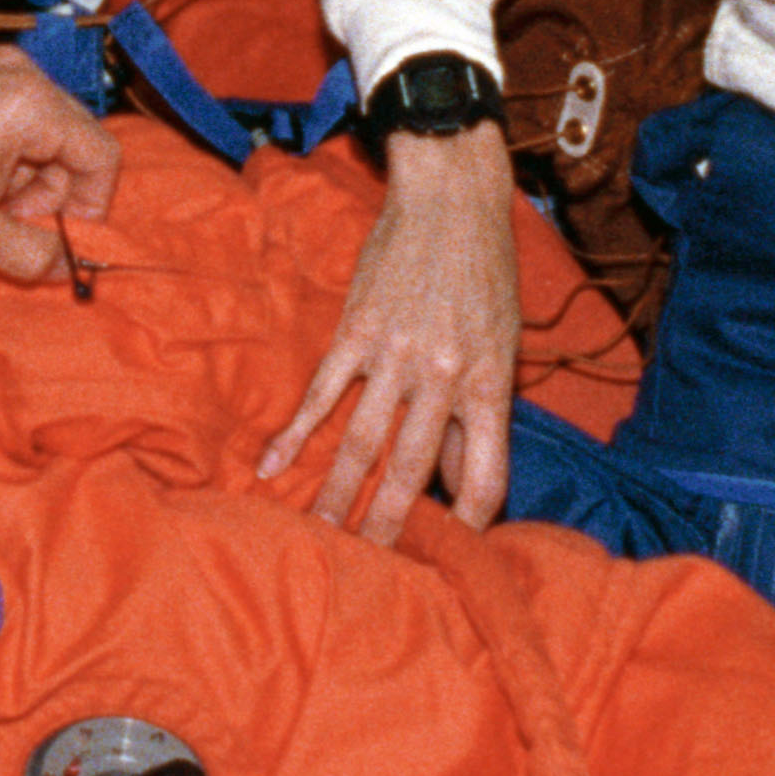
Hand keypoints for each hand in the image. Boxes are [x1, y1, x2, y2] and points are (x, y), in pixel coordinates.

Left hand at [0, 44, 118, 278]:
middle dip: (48, 194)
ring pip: (40, 131)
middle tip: (3, 222)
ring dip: (21, 176)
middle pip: (72, 142)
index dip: (88, 206)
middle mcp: (20, 73)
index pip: (101, 156)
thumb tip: (68, 267)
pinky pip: (9, 115)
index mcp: (31, 104)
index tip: (55, 236)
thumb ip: (31, 254)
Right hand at [256, 127, 518, 544]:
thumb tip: (459, 480)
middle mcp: (441, 377)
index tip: (455, 557)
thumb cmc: (485, 273)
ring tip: (321, 539)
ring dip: (337, 497)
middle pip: (413, 473)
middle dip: (393, 531)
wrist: (451, 199)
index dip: (472, 524)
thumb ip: (479, 412)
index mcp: (487, 383)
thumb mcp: (503, 344)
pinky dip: (295, 433)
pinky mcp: (354, 332)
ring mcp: (393, 355)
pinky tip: (271, 466)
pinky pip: (321, 395)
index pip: (485, 477)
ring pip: (361, 444)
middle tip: (374, 576)